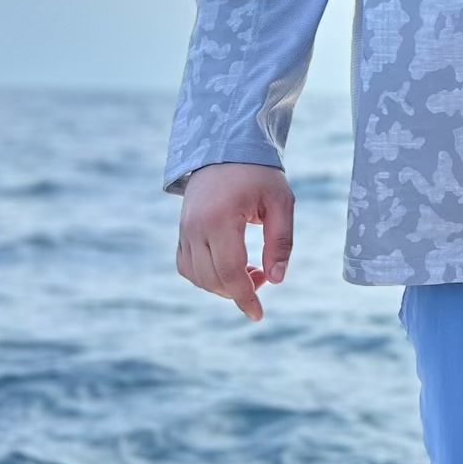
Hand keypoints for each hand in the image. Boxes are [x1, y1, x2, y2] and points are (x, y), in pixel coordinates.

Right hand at [176, 162, 294, 321]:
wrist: (225, 149)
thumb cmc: (259, 175)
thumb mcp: (281, 202)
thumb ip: (281, 241)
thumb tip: (277, 280)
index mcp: (220, 218)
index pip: (229, 271)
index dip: (245, 297)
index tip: (258, 314)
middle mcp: (195, 227)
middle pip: (212, 279)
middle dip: (239, 290)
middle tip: (264, 275)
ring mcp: (184, 229)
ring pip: (197, 277)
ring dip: (223, 285)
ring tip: (250, 270)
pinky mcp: (181, 231)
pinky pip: (187, 266)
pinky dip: (206, 276)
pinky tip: (229, 267)